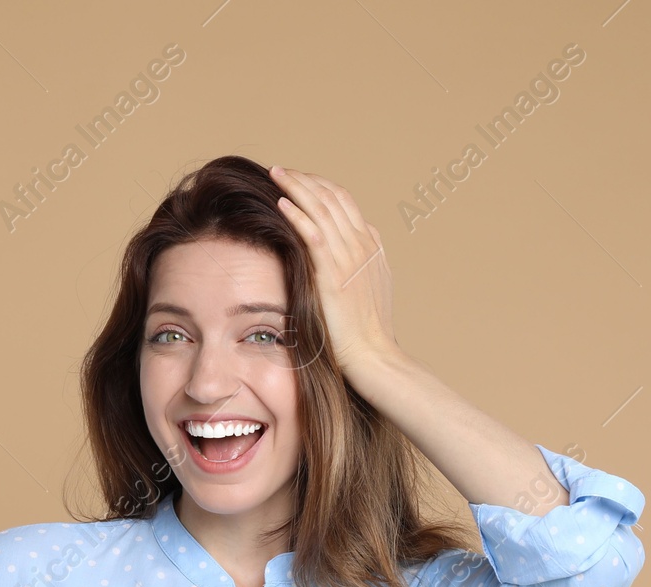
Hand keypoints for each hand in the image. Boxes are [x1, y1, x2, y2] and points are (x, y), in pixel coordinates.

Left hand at [269, 165, 398, 378]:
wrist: (373, 353)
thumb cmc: (369, 327)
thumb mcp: (375, 283)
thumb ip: (368, 256)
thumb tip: (365, 234)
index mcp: (369, 244)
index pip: (344, 200)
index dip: (320, 185)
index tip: (299, 179)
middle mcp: (360, 244)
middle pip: (332, 196)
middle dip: (304, 179)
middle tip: (280, 170)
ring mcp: (348, 257)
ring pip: (321, 208)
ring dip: (296, 186)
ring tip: (275, 173)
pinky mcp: (332, 273)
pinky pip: (313, 234)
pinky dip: (297, 214)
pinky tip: (281, 202)